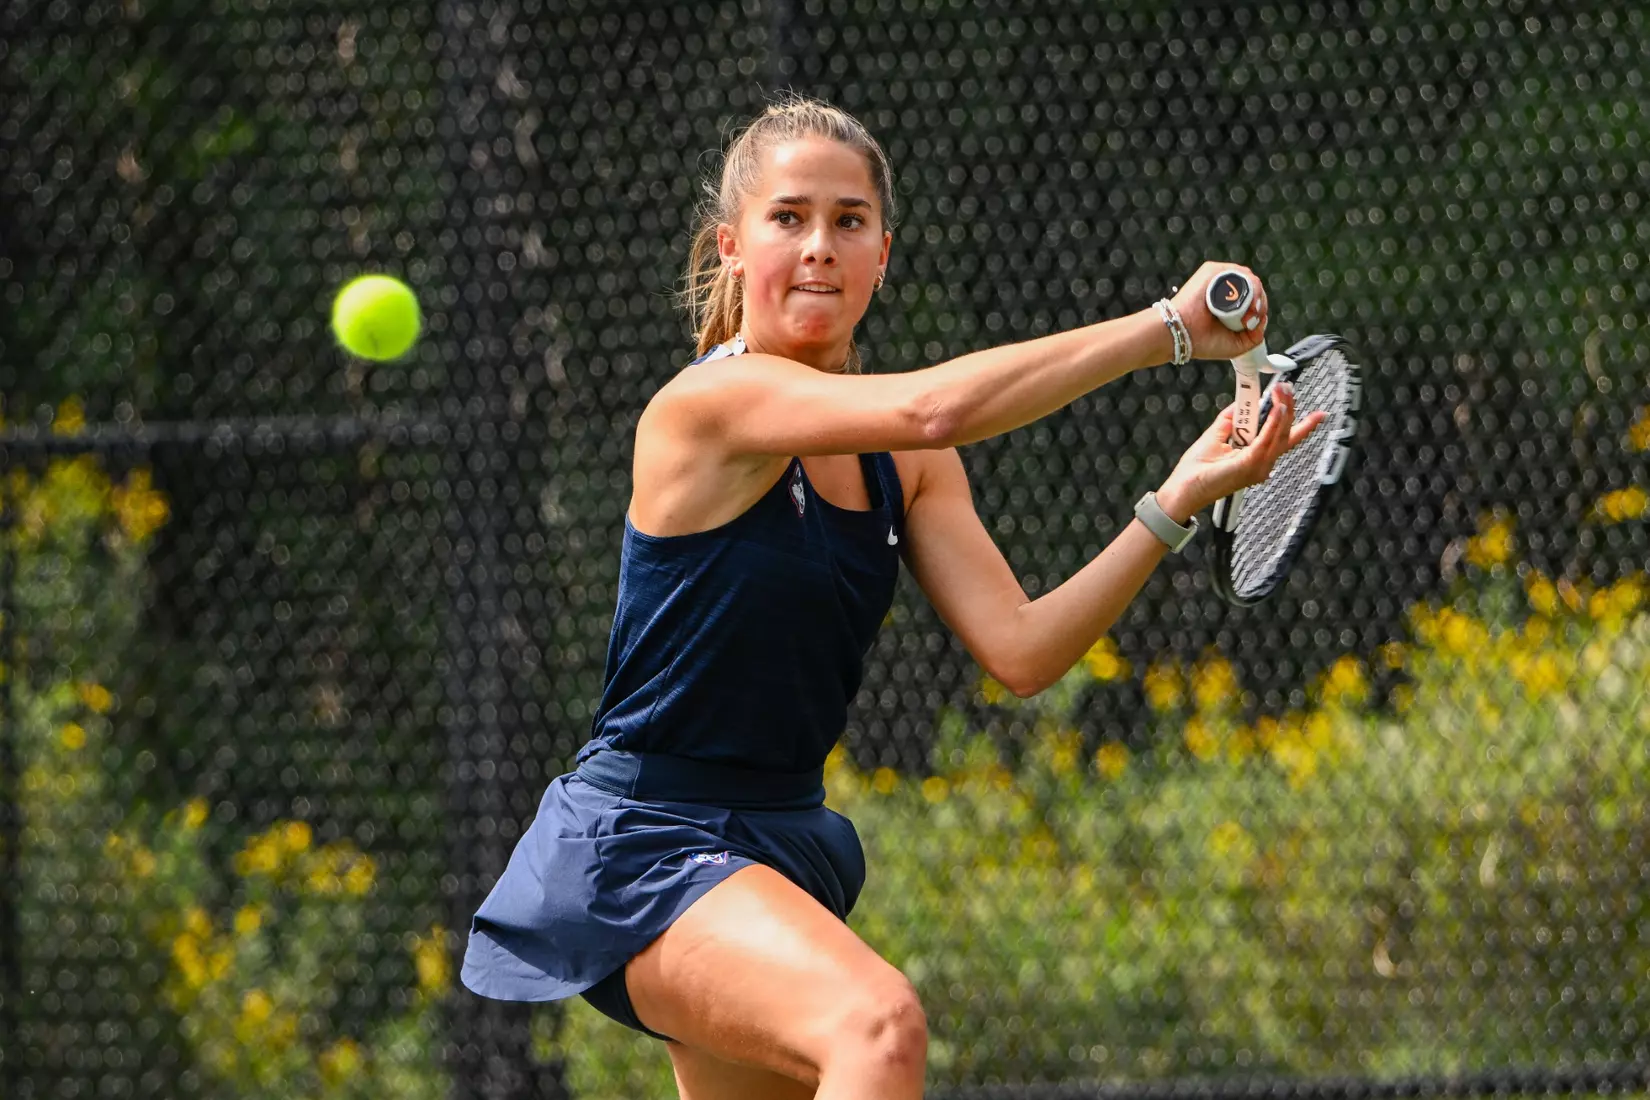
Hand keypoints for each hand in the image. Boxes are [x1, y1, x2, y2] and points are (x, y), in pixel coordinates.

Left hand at [1154, 383, 1326, 520]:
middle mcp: (1262, 464)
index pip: (1284, 438)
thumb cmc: (1197, 471)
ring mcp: (1258, 467)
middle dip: (1290, 408)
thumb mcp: (1216, 436)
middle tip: (1289, 388)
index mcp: (1257, 458)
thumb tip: (1242, 402)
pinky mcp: (1248, 466)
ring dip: (1283, 411)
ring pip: (1280, 436)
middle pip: (1286, 434)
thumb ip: (1231, 419)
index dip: (1300, 423)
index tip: (1308, 407)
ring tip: (1284, 392)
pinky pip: (1265, 441)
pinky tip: (1276, 409)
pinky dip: (1272, 424)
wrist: (1183, 489)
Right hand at [1168, 261, 1268, 361]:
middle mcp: (1224, 289)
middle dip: (1259, 303)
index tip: (1252, 324)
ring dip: (1255, 296)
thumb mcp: (1236, 345)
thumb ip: (1255, 336)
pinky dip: (1246, 285)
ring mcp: (1218, 279)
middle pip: (1254, 288)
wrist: (1181, 335)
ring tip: (1248, 312)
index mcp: (1228, 304)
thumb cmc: (1202, 342)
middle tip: (1250, 320)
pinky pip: (1238, 273)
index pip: (1253, 299)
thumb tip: (1263, 319)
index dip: (1259, 309)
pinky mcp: (1212, 271)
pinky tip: (1243, 301)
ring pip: (1249, 280)